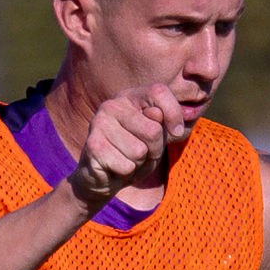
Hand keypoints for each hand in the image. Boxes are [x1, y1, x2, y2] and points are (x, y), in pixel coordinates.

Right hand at [67, 84, 190, 209]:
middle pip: (153, 130)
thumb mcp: (157, 137)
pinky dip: (126, 173)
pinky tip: (114, 168)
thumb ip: (164, 123)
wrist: (102, 177)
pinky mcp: (93, 146)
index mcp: (129, 97)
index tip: (176, 132)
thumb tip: (162, 118)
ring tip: (126, 159)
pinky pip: (127, 166)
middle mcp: (112, 105)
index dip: (174, 114)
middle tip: (141, 153)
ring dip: (138, 163)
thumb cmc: (134, 154)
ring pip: (139, 151)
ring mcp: (99, 124)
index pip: (158, 92)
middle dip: (154, 150)